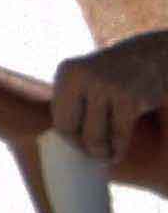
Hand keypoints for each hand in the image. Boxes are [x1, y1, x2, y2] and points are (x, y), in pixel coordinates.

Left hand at [59, 29, 167, 187]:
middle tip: (93, 156)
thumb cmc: (115, 74)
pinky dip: (118, 149)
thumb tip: (60, 141)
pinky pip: (119, 135)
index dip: (69, 138)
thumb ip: (73, 102)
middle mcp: (84, 77)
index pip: (59, 119)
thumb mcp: (87, 78)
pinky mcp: (131, 98)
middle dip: (83, 148)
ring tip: (105, 156)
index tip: (79, 147)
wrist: (153, 56)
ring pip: (95, 136)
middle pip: (73, 129)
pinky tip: (117, 154)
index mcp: (68, 72)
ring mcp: (107, 86)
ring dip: (100, 153)